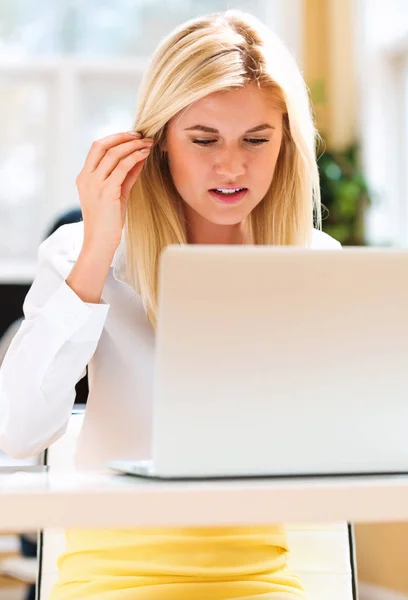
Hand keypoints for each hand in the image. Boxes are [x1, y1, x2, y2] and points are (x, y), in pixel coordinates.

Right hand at [75, 131, 153, 253]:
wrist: (100, 243)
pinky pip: (122, 168)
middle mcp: (87, 178)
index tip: (132, 136)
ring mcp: (95, 184)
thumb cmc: (108, 222)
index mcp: (84, 177)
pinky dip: (135, 158)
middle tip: (141, 135)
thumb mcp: (116, 195)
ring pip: (114, 154)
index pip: (96, 148)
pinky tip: (145, 155)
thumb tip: (139, 158)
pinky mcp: (107, 192)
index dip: (114, 138)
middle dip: (123, 137)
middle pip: (102, 145)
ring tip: (148, 144)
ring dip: (133, 146)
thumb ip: (125, 177)